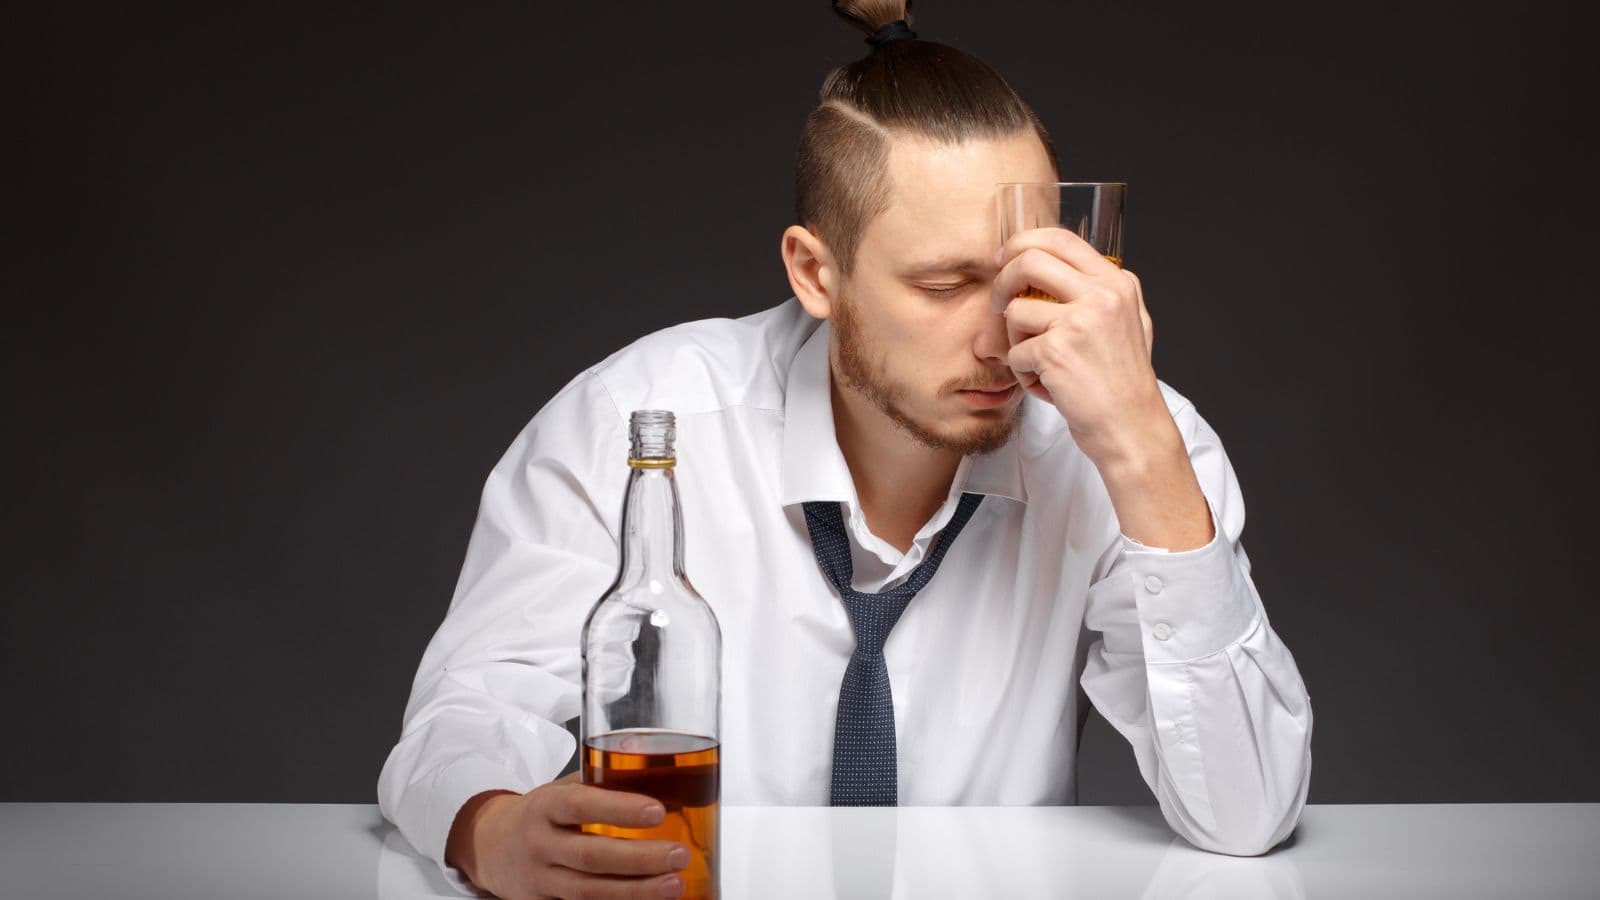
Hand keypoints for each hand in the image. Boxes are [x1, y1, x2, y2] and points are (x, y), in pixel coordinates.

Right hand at [447, 773, 689, 899]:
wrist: (488, 847)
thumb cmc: (538, 814)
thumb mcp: (560, 788)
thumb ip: (598, 776)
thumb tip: (641, 745)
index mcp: (545, 806)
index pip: (581, 806)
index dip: (620, 810)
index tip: (658, 811)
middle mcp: (539, 844)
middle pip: (590, 855)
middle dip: (639, 859)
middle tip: (679, 855)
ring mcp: (540, 879)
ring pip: (589, 890)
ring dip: (636, 891)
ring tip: (674, 885)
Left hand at [990, 226, 1163, 467]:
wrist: (1132, 427)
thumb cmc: (1123, 382)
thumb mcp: (1129, 321)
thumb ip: (1098, 291)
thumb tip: (1049, 266)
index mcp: (1117, 283)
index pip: (1061, 239)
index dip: (1024, 243)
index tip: (1004, 259)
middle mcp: (1102, 296)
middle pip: (1029, 261)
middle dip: (1002, 281)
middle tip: (997, 303)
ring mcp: (1079, 322)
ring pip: (1015, 311)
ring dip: (1016, 341)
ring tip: (1041, 365)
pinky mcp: (1057, 351)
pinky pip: (1016, 352)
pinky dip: (1024, 374)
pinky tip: (1048, 386)